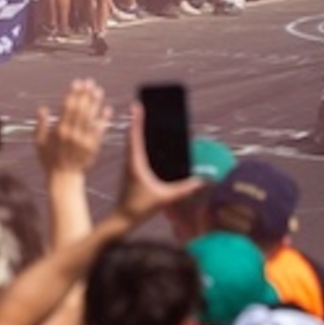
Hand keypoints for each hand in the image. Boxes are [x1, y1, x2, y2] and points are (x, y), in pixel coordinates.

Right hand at [34, 79, 106, 177]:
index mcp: (58, 131)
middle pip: (80, 110)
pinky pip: (99, 131)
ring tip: (98, 90)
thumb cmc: (49, 160)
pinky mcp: (93, 147)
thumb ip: (41, 125)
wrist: (64, 178)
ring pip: (90, 118)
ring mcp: (83, 141)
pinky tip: (107, 109)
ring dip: (95, 103)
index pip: (66, 108)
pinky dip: (103, 120)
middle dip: (85, 94)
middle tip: (89, 82)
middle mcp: (71, 134)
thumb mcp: (39, 143)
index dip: (72, 94)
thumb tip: (41, 108)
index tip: (76, 82)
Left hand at [118, 104, 203, 223]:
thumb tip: (202, 181)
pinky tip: (145, 139)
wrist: (121, 219)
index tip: (137, 105)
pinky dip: (137, 140)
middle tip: (141, 104)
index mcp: (135, 163)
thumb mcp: (166, 197)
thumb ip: (185, 189)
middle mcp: (130, 161)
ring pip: (131, 142)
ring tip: (142, 116)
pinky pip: (133, 150)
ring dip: (136, 129)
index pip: (135, 136)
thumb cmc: (139, 208)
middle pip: (132, 135)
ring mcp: (129, 165)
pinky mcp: (130, 170)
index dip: (137, 120)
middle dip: (137, 119)